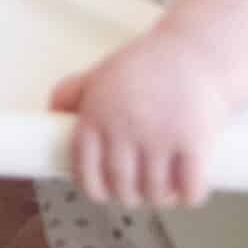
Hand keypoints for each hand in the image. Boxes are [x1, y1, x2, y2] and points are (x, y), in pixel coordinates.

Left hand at [50, 24, 229, 207]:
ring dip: (160, 198)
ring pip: (155, 193)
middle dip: (130, 196)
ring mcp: (160, 136)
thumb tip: (50, 113)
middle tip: (138, 190)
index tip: (105, 192)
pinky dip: (188, 196)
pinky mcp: (194, 142)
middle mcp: (124, 127)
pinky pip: (188, 189)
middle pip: (123, 188)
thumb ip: (72, 92)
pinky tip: (187, 188)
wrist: (196, 49)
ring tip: (164, 189)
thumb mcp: (102, 73)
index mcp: (97, 114)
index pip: (86, 172)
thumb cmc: (148, 64)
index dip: (96, 190)